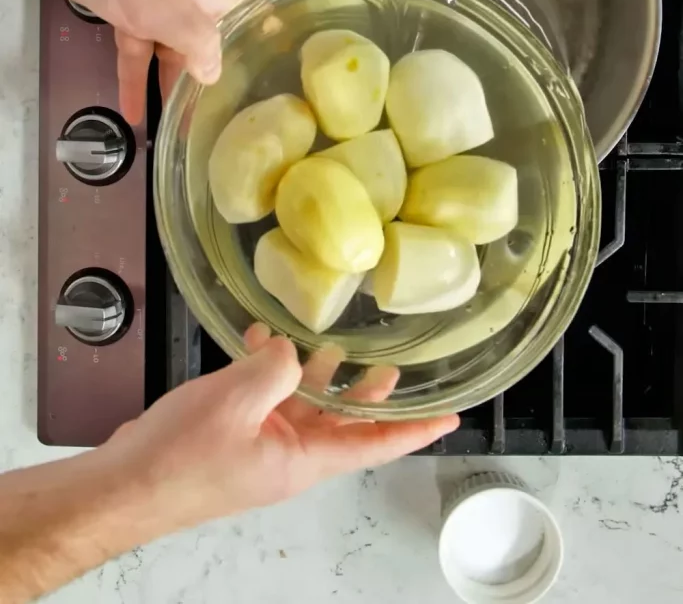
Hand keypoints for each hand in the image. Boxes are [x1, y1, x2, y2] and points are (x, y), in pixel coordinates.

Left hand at [30, 0, 254, 123]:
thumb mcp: (170, 9)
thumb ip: (199, 44)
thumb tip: (212, 74)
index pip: (254, 8)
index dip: (271, 29)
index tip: (283, 62)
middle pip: (213, 41)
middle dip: (217, 77)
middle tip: (223, 119)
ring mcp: (156, 5)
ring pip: (173, 53)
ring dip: (173, 87)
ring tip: (178, 127)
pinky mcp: (125, 11)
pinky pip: (137, 52)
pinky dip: (135, 79)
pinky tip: (133, 110)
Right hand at [100, 324, 459, 534]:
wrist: (124, 486)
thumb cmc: (180, 458)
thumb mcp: (236, 400)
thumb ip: (275, 368)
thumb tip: (289, 350)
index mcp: (304, 460)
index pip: (376, 446)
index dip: (415, 430)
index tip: (451, 417)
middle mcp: (290, 457)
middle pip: (343, 424)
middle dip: (369, 394)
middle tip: (392, 366)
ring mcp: (261, 448)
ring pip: (304, 408)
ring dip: (317, 375)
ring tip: (333, 344)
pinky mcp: (234, 436)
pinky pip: (264, 400)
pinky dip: (265, 370)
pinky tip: (253, 340)